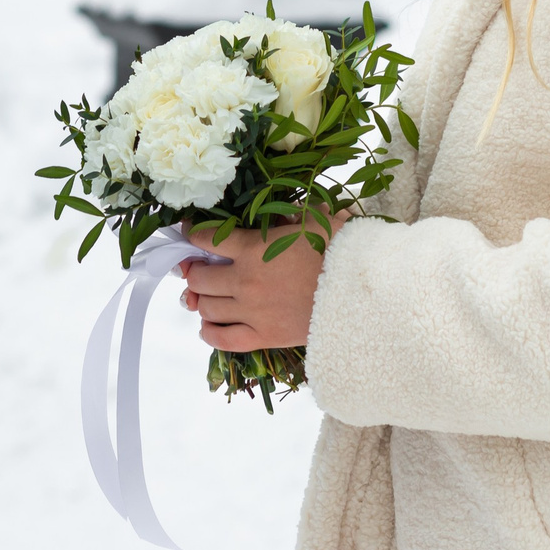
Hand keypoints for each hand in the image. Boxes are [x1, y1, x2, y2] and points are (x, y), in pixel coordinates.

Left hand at [180, 216, 329, 351]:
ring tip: (207, 295)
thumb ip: (293, 213)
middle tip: (199, 268)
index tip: (190, 232)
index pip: (206, 239)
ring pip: (206, 308)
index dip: (193, 234)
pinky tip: (208, 326)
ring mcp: (251, 312)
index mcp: (253, 249)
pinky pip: (222, 339)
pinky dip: (209, 333)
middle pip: (199, 278)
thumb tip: (284, 210)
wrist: (359, 295)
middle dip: (194, 271)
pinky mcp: (263, 336)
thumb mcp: (316, 221)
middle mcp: (245, 281)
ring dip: (201, 300)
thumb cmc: (340, 253)